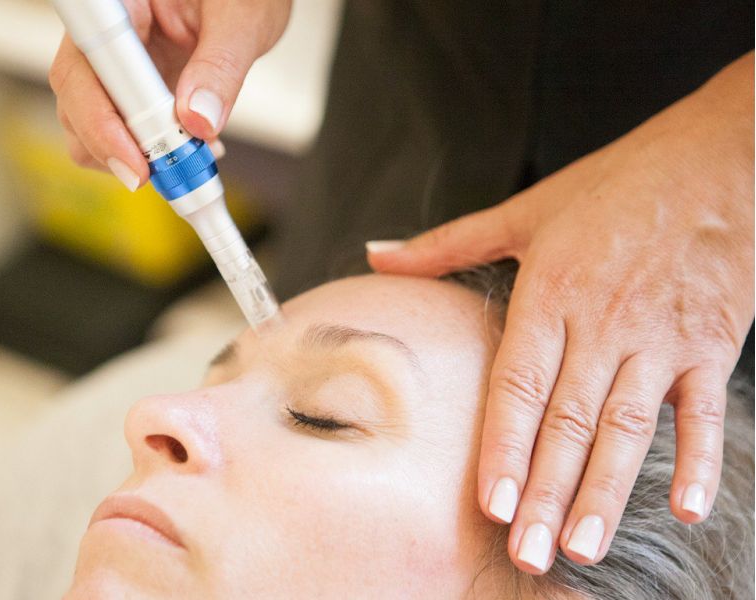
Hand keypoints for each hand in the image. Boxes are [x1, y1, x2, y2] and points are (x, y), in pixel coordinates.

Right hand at [49, 0, 290, 189]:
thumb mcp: (241, 19)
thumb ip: (220, 66)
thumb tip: (198, 120)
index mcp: (124, 1)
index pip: (88, 63)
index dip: (102, 118)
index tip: (137, 161)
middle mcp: (108, 32)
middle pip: (77, 98)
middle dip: (115, 146)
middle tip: (167, 175)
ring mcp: (115, 65)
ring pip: (88, 121)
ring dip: (132, 154)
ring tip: (188, 159)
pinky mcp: (130, 89)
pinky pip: (120, 129)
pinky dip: (149, 152)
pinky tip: (188, 148)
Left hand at [368, 52, 753, 572]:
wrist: (723, 154)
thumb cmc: (619, 182)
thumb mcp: (527, 209)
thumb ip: (447, 242)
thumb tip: (376, 253)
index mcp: (551, 293)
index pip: (519, 385)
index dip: (504, 447)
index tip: (491, 505)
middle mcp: (602, 323)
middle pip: (568, 421)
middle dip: (547, 493)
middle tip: (530, 553)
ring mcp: (659, 337)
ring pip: (627, 428)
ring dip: (607, 491)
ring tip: (584, 546)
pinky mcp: (710, 343)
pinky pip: (703, 411)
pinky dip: (700, 459)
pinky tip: (687, 508)